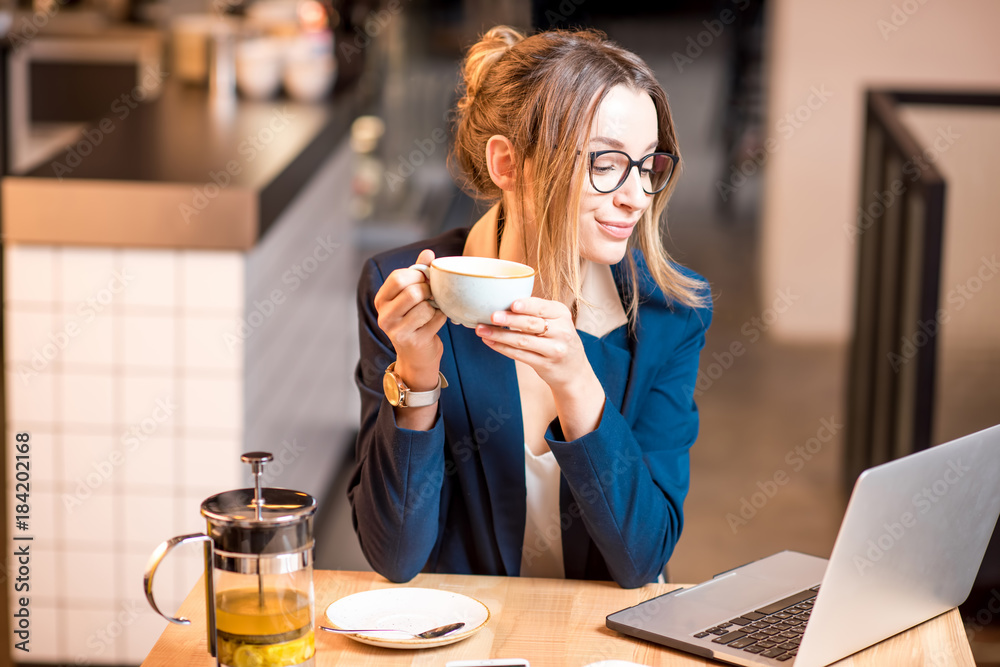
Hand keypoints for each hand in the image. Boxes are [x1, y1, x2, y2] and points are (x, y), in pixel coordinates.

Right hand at [373, 249, 447, 390]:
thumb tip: (428, 252)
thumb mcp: (411, 296)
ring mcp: (397, 331)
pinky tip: (436, 322)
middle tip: (433, 295)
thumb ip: (418, 273)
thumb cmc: (415, 321)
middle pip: (413, 291)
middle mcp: (384, 316)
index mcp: (381, 300)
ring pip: (425, 306)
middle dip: (429, 291)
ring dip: (435, 306)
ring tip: (433, 309)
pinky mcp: (413, 341)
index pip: (398, 277)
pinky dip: (441, 317)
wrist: (417, 356)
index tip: (425, 281)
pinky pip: (435, 319)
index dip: (418, 276)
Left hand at [475, 297, 590, 392]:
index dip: (527, 305)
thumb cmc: (558, 339)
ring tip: (482, 330)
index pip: (543, 307)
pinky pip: (520, 355)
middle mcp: (561, 331)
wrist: (574, 370)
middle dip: (509, 320)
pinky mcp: (545, 365)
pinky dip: (502, 348)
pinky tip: (490, 342)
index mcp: (562, 314)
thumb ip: (537, 312)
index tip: (511, 304)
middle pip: (531, 324)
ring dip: (499, 335)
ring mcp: (554, 350)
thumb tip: (502, 301)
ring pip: (522, 341)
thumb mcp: (557, 321)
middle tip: (491, 316)